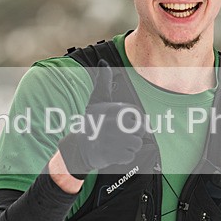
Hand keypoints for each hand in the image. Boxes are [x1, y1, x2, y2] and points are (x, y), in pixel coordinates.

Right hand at [57, 60, 144, 178]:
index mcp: (116, 109)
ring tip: (116, 144)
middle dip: (133, 135)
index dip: (134, 121)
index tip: (124, 124)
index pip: (140, 116)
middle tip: (119, 135)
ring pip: (137, 144)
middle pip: (141, 130)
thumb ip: (104, 82)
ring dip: (128, 147)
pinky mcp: (114, 154)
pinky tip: (113, 152)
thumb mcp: (97, 99)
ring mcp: (116, 139)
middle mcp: (117, 123)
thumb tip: (104, 63)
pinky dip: (123, 157)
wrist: (79, 146)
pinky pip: (130, 156)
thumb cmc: (92, 122)